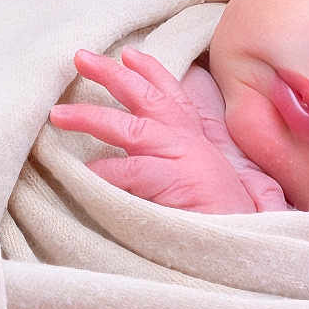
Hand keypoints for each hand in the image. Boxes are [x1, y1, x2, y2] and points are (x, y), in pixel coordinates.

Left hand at [48, 48, 290, 213]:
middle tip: (80, 57)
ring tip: (58, 115)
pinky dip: (107, 171)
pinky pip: (132, 172)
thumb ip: (169, 173)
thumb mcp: (198, 191)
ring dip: (92, 117)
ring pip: (132, 129)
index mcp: (196, 144)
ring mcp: (185, 162)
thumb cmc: (221, 227)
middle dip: (112, 75)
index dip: (151, 72)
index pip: (173, 98)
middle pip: (148, 98)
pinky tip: (84, 173)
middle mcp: (191, 145)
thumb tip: (125, 169)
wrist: (250, 254)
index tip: (128, 54)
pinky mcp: (178, 185)